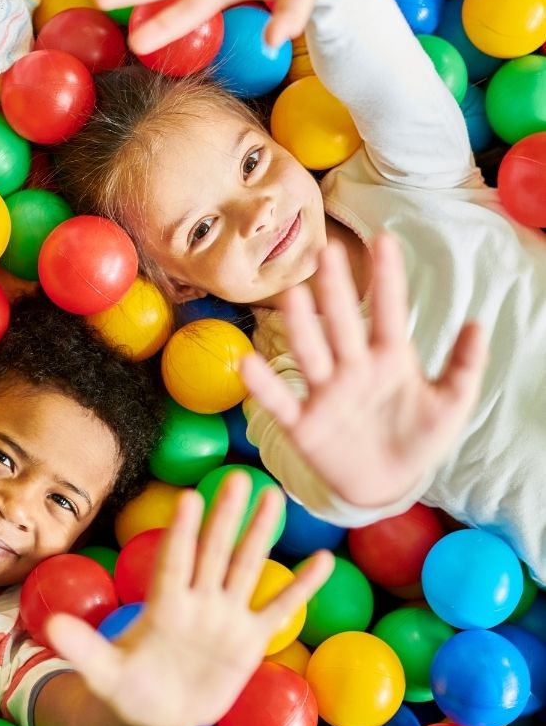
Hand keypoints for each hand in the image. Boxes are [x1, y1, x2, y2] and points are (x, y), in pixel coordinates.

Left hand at [46, 474, 332, 725]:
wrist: (157, 713)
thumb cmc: (127, 688)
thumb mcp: (102, 673)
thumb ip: (83, 647)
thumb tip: (48, 626)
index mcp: (164, 604)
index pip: (175, 561)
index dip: (181, 533)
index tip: (188, 498)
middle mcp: (197, 600)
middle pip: (214, 551)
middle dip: (226, 517)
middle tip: (238, 476)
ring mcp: (225, 616)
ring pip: (246, 567)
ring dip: (261, 534)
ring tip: (274, 496)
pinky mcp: (248, 639)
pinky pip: (279, 608)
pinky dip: (301, 588)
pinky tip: (323, 560)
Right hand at [240, 234, 487, 509]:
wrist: (388, 484)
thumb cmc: (417, 436)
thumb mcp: (450, 404)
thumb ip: (464, 367)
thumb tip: (478, 323)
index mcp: (390, 357)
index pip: (390, 311)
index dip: (387, 279)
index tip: (385, 240)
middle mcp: (353, 367)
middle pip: (343, 323)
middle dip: (336, 289)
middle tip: (328, 252)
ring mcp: (326, 392)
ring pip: (312, 353)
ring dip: (301, 326)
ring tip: (294, 295)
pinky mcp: (304, 423)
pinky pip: (280, 402)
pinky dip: (264, 386)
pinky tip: (248, 363)